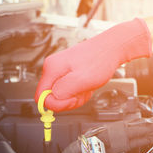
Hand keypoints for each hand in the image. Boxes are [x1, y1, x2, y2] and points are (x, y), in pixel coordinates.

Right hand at [35, 18, 150, 111]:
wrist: (111, 48)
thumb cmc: (100, 60)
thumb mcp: (82, 80)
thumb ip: (63, 91)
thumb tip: (49, 100)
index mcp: (52, 69)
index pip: (41, 97)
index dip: (56, 104)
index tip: (71, 99)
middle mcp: (53, 69)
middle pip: (51, 98)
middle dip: (68, 100)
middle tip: (81, 92)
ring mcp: (60, 71)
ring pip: (61, 96)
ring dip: (75, 97)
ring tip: (85, 87)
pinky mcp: (67, 74)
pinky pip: (68, 91)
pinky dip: (78, 92)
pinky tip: (86, 86)